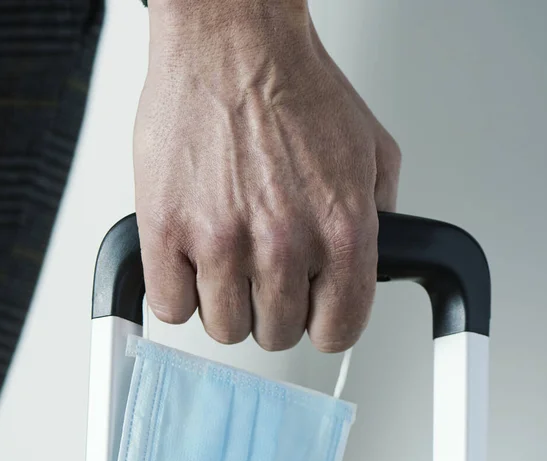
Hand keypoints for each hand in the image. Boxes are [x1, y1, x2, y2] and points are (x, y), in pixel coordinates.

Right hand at [134, 1, 400, 351]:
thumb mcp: (372, 152)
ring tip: (226, 267)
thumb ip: (380, 219)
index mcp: (340, 228)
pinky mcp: (166, 230)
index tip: (311, 314)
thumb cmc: (293, 91)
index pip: (338, 329)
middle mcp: (283, 240)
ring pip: (224, 327)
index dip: (324, 326)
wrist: (232, 42)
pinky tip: (191, 265)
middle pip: (276, 333)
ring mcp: (221, 238)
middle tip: (263, 278)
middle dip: (272, 311)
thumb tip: (369, 265)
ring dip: (227, 305)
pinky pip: (170, 307)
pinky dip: (180, 294)